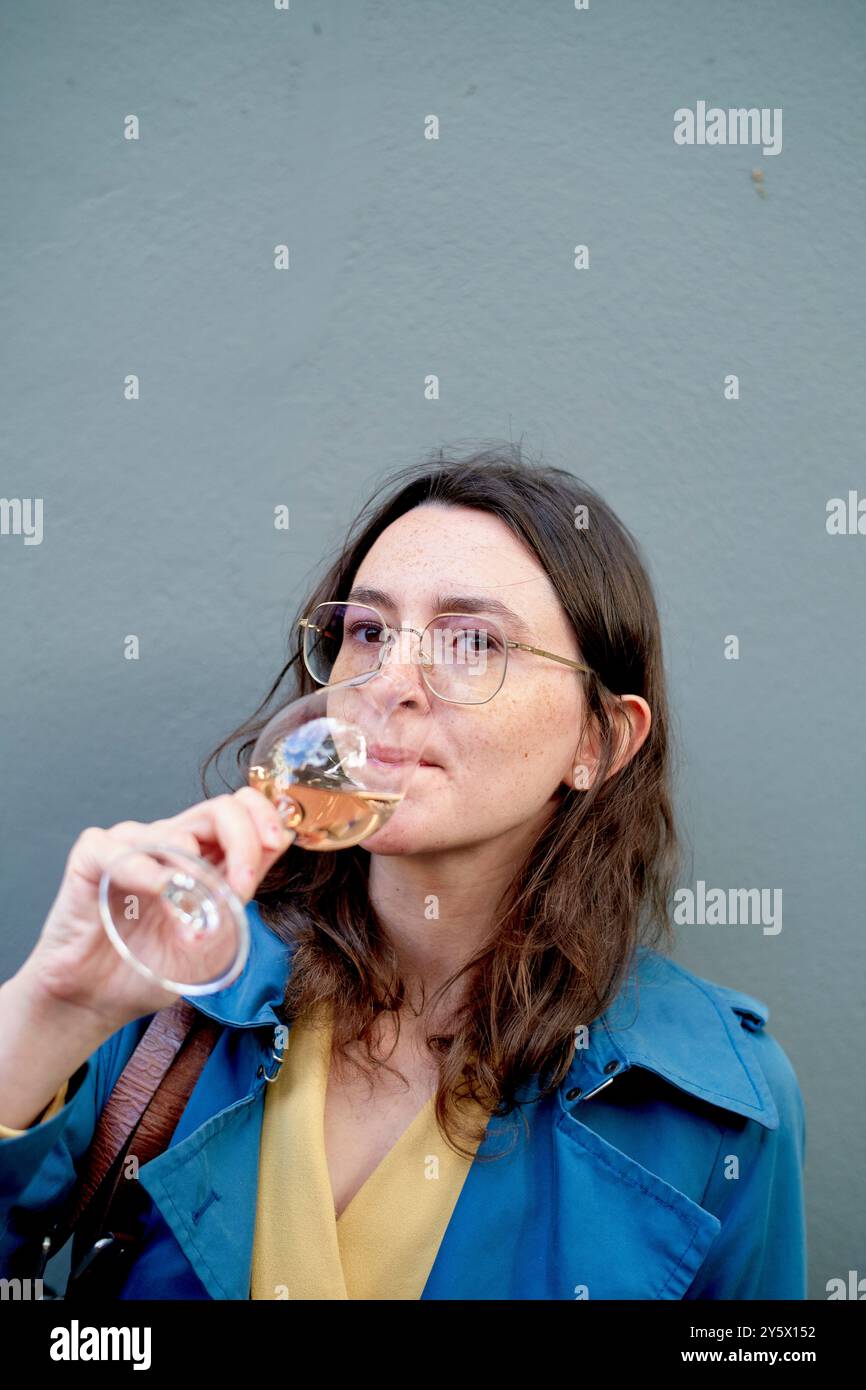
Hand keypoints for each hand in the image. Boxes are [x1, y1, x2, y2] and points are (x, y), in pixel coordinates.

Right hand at [16, 788, 295, 1035]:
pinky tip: (157, 891)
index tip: (275, 843)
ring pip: (173, 830)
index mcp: (203, 856)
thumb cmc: (152, 967)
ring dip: (193, 871)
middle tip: (242, 884)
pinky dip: (143, 867)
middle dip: (242, 840)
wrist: (99, 1000)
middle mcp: (169, 843)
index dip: (263, 816)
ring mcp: (130, 846)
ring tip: (190, 914)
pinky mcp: (91, 858)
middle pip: (219, 808)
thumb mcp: (215, 936)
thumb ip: (241, 891)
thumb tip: (278, 843)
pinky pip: (119, 847)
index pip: (240, 809)